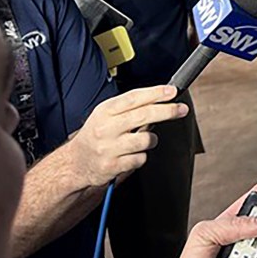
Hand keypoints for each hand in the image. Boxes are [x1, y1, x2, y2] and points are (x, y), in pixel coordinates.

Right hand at [68, 84, 188, 186]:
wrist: (75, 163)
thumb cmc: (97, 135)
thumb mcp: (106, 114)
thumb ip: (130, 107)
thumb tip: (161, 98)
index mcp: (105, 111)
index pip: (133, 98)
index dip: (155, 93)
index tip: (172, 91)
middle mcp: (105, 128)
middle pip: (143, 115)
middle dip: (167, 111)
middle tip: (181, 109)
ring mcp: (108, 148)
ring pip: (145, 139)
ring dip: (151, 140)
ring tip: (141, 140)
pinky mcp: (112, 166)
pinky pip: (140, 159)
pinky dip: (141, 157)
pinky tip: (131, 155)